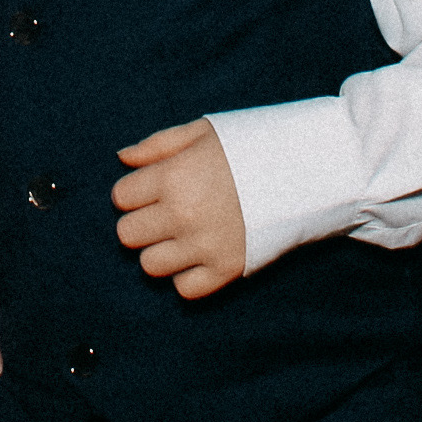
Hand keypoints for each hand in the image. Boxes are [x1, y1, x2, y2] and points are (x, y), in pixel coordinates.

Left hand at [112, 120, 244, 298]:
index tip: (148, 190)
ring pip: (150, 265)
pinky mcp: (226, 270)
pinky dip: (186, 275)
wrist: (300, 172)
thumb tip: (122, 158)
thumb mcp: (199, 132)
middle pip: (127, 235)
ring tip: (178, 236)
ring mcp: (204, 246)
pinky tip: (197, 255)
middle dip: (139, 222)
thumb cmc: (245, 147)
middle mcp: (182, 214)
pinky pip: (185, 289)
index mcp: (172, 177)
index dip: (132, 193)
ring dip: (159, 251)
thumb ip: (156, 145)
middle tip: (160, 214)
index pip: (121, 197)